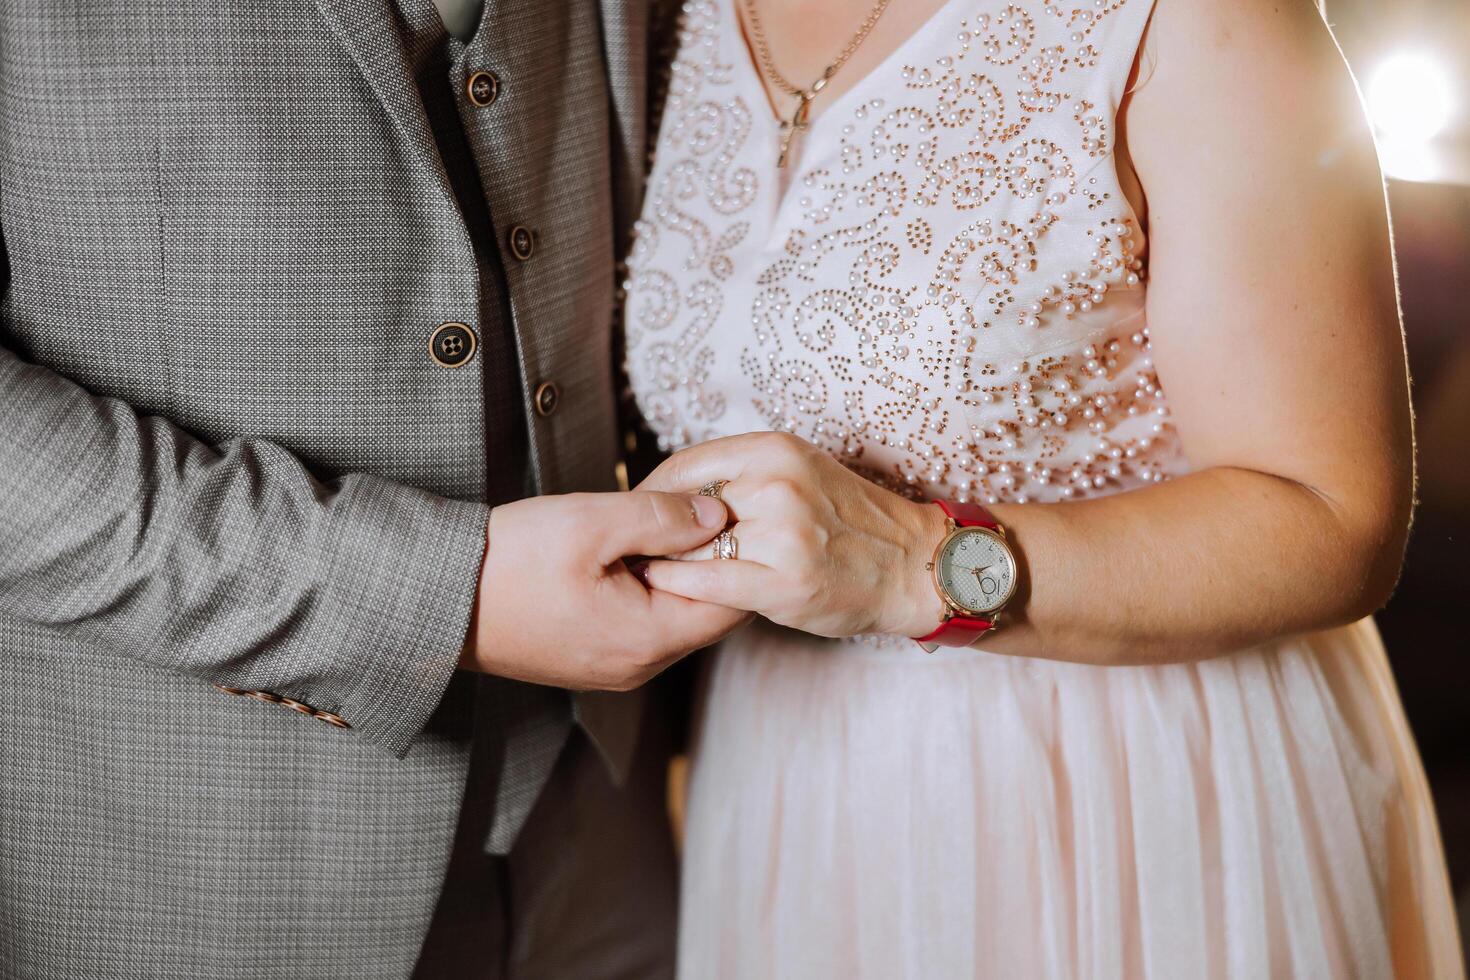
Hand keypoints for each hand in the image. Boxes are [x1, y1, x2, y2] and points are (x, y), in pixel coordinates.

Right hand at [460, 491, 749, 690]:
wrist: (437, 598)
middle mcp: (639, 667)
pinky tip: (625, 551)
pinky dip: (648, 587)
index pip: (734, 604)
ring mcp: (615, 668)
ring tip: (655, 524)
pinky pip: (644, 624)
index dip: (739, 553)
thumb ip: (663, 518)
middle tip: (693, 508)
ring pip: (676, 616)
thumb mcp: (591, 522)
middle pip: (708, 613)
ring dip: (676, 572)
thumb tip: (718, 517)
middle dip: (710, 561)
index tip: (724, 508)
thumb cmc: (509, 560)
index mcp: (648, 640)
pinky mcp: (593, 659)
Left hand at [638, 432, 948, 638]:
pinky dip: (677, 586)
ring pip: (691, 547)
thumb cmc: (846, 522)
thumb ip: (738, 476)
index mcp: (774, 450)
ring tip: (649, 571)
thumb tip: (663, 495)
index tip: (637, 514)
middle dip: (653, 531)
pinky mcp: (784, 581)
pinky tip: (667, 588)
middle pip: (681, 507)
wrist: (910, 564)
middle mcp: (777, 483)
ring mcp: (782, 533)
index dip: (651, 494)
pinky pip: (706, 583)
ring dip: (665, 561)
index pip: (684, 466)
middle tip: (633, 548)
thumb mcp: (796, 473)